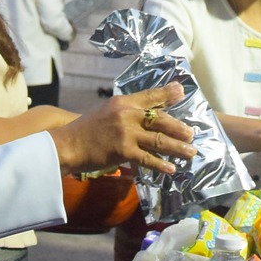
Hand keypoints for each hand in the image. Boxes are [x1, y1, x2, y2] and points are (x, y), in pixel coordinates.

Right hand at [50, 84, 195, 174]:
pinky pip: (147, 158)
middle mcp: (126, 114)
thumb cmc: (85, 130)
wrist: (68, 145)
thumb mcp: (105, 111)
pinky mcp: (123, 150)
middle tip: (192, 133)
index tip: (182, 91)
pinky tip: (171, 169)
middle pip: (159, 119)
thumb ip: (124, 111)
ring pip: (158, 140)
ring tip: (190, 152)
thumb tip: (144, 114)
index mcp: (122, 101)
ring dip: (177, 147)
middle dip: (178, 127)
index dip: (167, 94)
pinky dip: (161, 165)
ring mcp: (125, 132)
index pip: (149, 96)